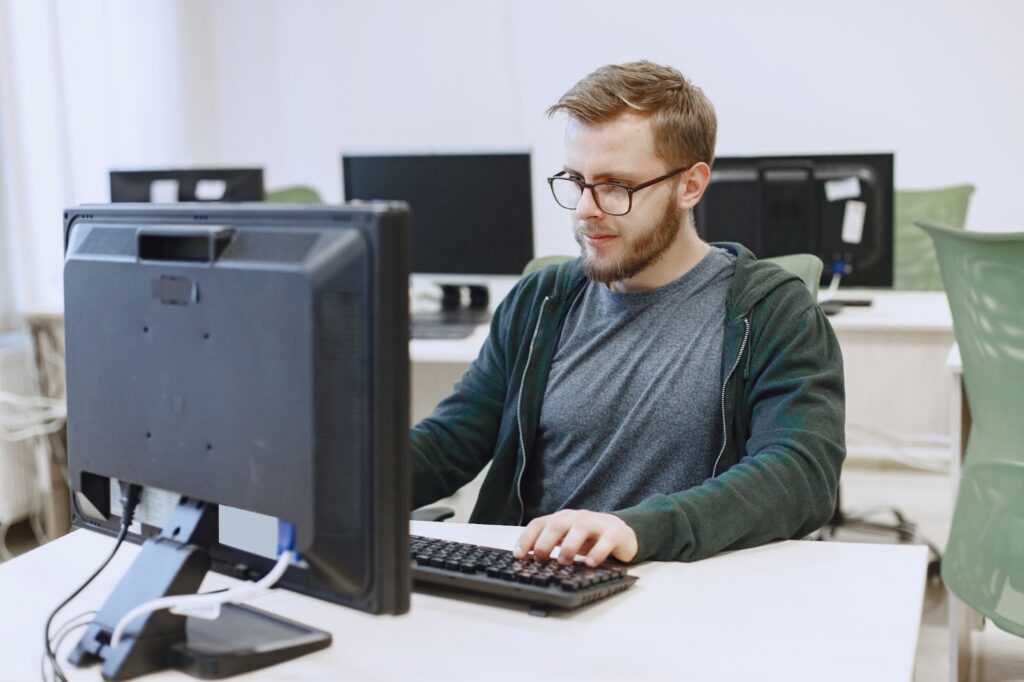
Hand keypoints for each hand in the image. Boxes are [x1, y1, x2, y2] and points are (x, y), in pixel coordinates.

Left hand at [513, 509, 637, 566]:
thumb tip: (526, 561)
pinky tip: (590, 564)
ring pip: (580, 528)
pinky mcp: (615, 533)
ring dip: (569, 546)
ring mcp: (596, 523)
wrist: (622, 532)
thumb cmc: (590, 538)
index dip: (527, 538)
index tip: (518, 556)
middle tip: (541, 559)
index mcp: (562, 519)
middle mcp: (577, 518)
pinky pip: (606, 540)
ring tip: (564, 562)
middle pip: (557, 524)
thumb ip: (549, 545)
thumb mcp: (566, 540)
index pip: (539, 523)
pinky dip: (597, 552)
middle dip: (545, 542)